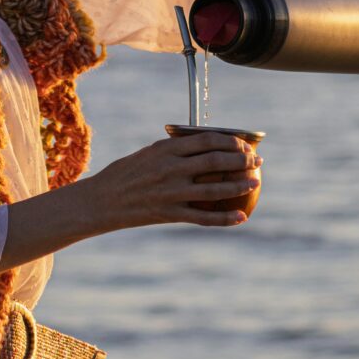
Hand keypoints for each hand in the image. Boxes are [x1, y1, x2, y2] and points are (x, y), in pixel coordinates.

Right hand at [95, 131, 261, 228]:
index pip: (207, 140)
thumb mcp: (149, 153)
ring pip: (215, 188)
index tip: (244, 144)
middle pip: (216, 161)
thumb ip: (175, 150)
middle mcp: (171, 169)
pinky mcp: (170, 214)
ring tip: (254, 182)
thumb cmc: (126, 174)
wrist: (103, 200)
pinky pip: (204, 217)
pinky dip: (225, 218)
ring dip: (239, 184)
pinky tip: (241, 217)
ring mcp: (171, 193)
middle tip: (256, 161)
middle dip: (242, 159)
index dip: (231, 141)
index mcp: (166, 149)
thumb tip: (207, 147)